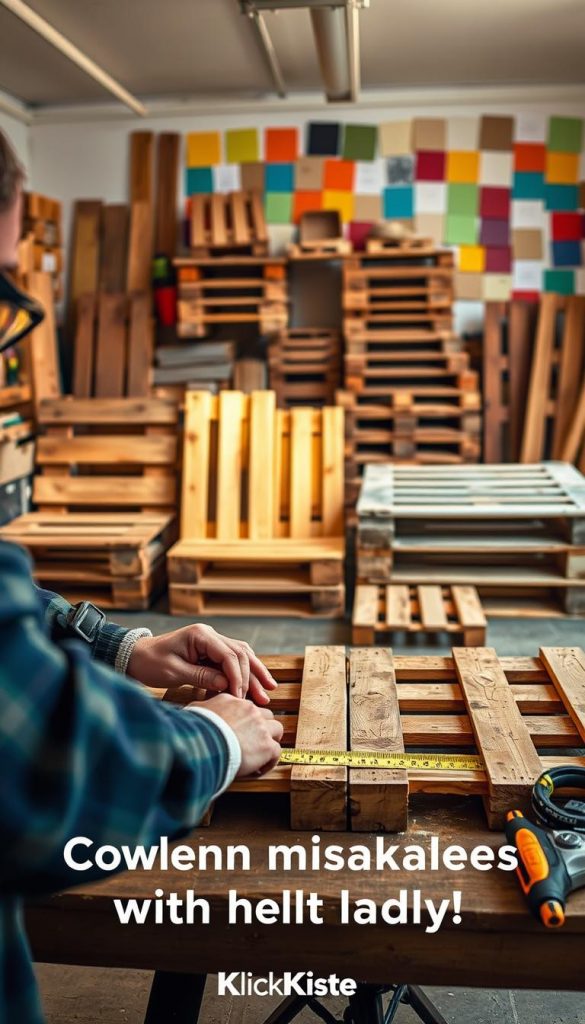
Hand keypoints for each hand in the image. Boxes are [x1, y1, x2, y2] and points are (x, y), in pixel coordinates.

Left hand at [127, 624, 276, 704]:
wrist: (136, 656)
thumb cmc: (151, 663)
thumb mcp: (174, 672)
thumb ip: (202, 677)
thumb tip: (226, 685)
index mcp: (201, 635)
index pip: (229, 655)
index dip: (238, 677)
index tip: (240, 696)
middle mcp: (210, 635)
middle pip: (240, 653)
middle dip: (252, 676)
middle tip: (261, 698)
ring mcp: (211, 642)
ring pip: (241, 655)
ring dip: (254, 673)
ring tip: (269, 690)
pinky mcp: (210, 651)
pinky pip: (232, 661)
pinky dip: (243, 673)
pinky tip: (255, 684)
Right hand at [189, 693, 282, 776]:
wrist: (205, 744)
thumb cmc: (197, 730)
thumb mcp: (195, 710)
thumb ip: (202, 708)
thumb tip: (195, 710)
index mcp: (233, 701)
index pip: (247, 708)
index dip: (246, 721)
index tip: (240, 733)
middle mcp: (250, 711)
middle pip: (266, 715)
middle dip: (263, 728)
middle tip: (253, 742)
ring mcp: (261, 727)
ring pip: (277, 730)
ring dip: (270, 741)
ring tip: (260, 755)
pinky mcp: (267, 745)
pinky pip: (277, 752)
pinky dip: (270, 762)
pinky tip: (257, 770)